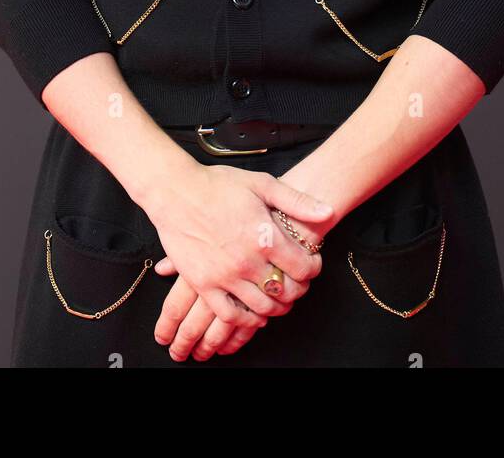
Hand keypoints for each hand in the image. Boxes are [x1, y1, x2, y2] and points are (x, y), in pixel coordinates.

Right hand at [145, 162, 334, 360]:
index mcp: (264, 236)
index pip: (303, 267)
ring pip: (262, 308)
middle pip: (286, 291)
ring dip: (277, 307)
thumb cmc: (218, 185)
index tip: (311, 263)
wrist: (176, 192)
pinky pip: (230, 315)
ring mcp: (224, 276)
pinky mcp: (204, 285)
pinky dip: (247, 320)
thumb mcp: (262, 183)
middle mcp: (247, 261)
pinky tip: (254, 312)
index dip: (313, 268)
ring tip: (279, 297)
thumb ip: (297, 201)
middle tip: (297, 282)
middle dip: (298, 289)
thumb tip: (327, 213)